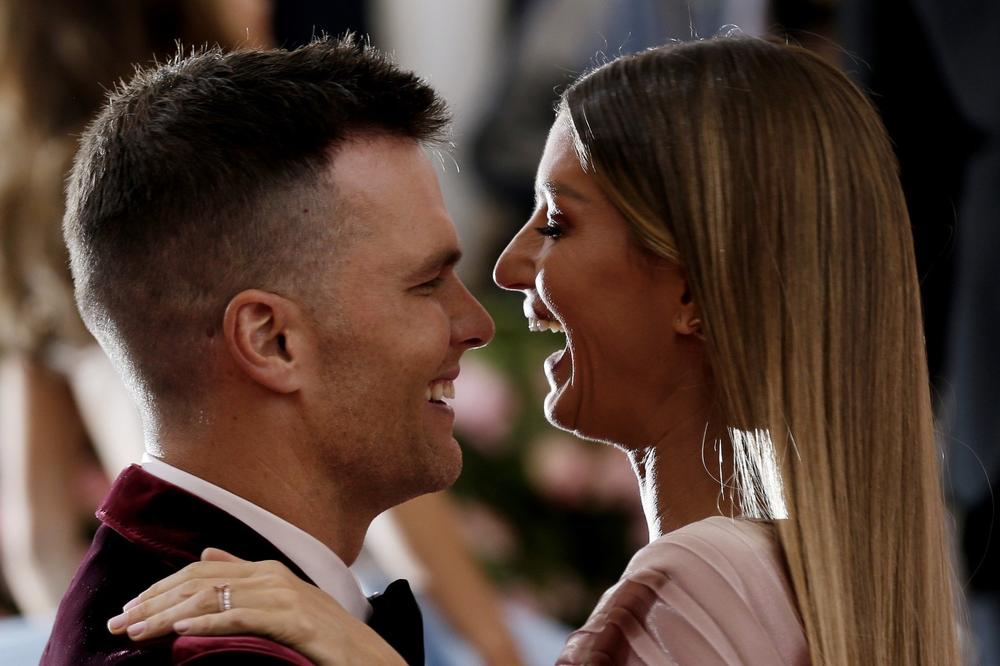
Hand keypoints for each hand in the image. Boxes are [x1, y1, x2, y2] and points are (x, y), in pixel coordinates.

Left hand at [106, 548, 404, 665]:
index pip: (200, 572)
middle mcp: (272, 575)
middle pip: (199, 581)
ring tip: (137, 631)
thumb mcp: (282, 599)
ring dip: (168, 615)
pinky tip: (181, 632)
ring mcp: (284, 595)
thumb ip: (244, 575)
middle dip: (153, 601)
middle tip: (117, 621)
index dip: (159, 589)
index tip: (127, 609)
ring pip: (213, 597)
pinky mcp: (294, 619)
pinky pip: (242, 617)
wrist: (367, 654)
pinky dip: (208, 623)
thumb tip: (207, 553)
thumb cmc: (322, 633)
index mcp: (265, 569)